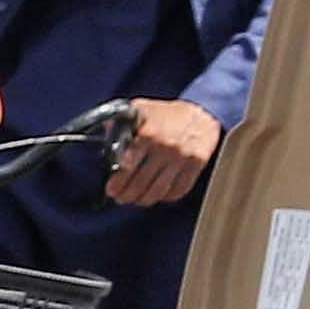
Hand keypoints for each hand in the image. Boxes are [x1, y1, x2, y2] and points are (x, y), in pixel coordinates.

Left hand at [101, 100, 218, 209]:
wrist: (203, 110)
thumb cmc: (168, 112)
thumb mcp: (142, 109)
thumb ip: (122, 119)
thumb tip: (105, 129)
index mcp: (148, 134)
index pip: (127, 168)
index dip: (117, 183)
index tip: (112, 190)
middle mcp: (165, 147)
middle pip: (140, 183)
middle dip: (127, 195)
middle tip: (121, 198)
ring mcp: (182, 157)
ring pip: (158, 191)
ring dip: (144, 199)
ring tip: (138, 199)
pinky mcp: (197, 164)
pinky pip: (179, 189)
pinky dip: (167, 196)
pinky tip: (160, 194)